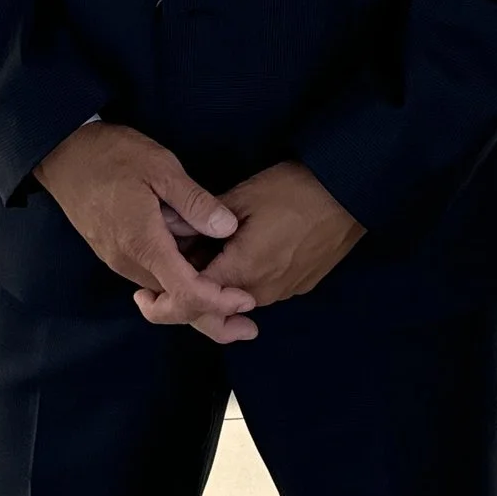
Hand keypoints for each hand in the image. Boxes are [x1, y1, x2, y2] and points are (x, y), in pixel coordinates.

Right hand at [34, 121, 258, 340]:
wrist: (62, 153)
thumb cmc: (111, 155)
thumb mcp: (160, 167)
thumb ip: (194, 201)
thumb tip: (228, 229)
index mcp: (143, 243)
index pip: (184, 292)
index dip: (218, 301)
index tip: (246, 299)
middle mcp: (129, 262)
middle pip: (174, 305)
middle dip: (213, 316)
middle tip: (248, 326)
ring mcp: (119, 260)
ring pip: (162, 296)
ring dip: (196, 303)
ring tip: (232, 300)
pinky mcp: (115, 254)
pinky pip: (152, 280)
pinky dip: (178, 287)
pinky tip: (201, 275)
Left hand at [150, 161, 362, 336]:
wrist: (351, 191)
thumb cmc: (295, 189)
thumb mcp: (241, 198)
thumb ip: (205, 224)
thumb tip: (178, 235)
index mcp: (242, 270)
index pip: (193, 301)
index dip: (166, 299)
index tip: (145, 292)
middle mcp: (262, 292)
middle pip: (214, 306)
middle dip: (190, 290)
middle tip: (167, 275)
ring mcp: (284, 292)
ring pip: (238, 299)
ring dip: (218, 284)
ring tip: (204, 255)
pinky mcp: (300, 286)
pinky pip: (261, 290)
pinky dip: (242, 279)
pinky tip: (238, 253)